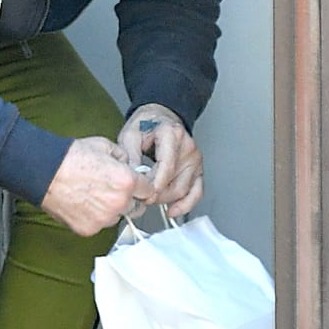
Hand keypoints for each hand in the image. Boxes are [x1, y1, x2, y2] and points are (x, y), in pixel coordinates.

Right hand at [41, 136, 154, 236]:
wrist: (45, 171)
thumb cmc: (71, 157)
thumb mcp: (104, 145)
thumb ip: (124, 157)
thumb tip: (129, 165)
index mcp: (126, 182)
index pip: (148, 190)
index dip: (141, 185)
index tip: (136, 185)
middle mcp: (118, 203)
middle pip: (135, 206)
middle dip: (127, 197)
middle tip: (110, 187)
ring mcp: (103, 218)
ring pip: (117, 216)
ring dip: (111, 208)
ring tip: (93, 193)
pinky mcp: (89, 229)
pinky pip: (99, 224)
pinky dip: (94, 216)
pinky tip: (83, 202)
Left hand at [118, 103, 203, 217]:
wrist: (159, 118)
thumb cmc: (145, 125)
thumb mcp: (130, 135)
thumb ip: (130, 156)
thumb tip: (133, 178)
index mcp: (172, 134)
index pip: (167, 167)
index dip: (154, 185)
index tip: (142, 193)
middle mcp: (188, 146)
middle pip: (175, 182)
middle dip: (157, 195)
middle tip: (141, 197)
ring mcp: (195, 158)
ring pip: (184, 190)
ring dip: (166, 199)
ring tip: (150, 198)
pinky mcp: (198, 168)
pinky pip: (197, 191)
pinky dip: (186, 204)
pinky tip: (173, 210)